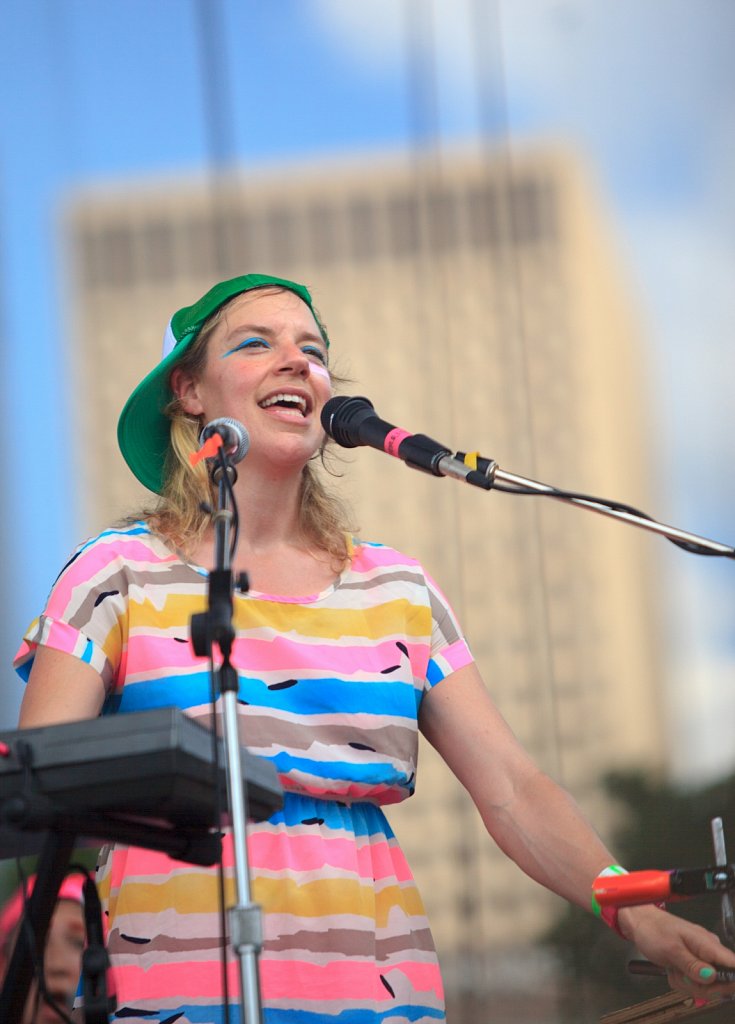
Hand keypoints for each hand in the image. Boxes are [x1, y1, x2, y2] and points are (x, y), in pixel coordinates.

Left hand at [619, 904, 734, 1004]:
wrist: (640, 923)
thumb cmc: (654, 931)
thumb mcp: (670, 949)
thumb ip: (692, 964)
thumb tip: (713, 977)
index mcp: (709, 944)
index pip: (733, 965)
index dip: (730, 981)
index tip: (711, 986)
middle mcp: (710, 952)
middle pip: (721, 983)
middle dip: (700, 986)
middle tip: (680, 976)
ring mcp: (702, 959)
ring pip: (707, 986)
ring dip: (688, 984)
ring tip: (673, 970)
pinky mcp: (694, 965)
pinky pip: (696, 983)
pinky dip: (683, 981)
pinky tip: (672, 971)